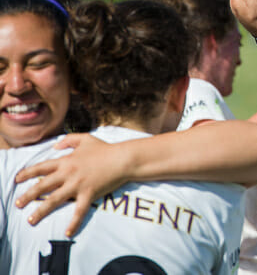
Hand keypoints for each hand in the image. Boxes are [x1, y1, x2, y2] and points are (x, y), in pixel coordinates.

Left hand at [15, 134, 129, 236]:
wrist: (123, 158)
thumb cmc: (105, 149)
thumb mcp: (86, 138)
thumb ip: (69, 140)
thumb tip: (55, 145)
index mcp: (66, 160)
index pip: (41, 167)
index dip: (27, 173)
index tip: (17, 179)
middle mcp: (68, 173)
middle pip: (43, 186)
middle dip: (28, 195)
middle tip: (17, 204)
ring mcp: (78, 185)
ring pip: (54, 200)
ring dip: (41, 210)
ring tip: (30, 220)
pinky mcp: (89, 194)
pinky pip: (79, 211)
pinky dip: (73, 223)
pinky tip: (67, 232)